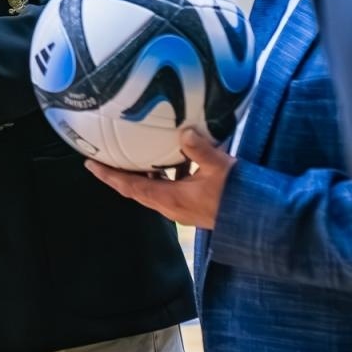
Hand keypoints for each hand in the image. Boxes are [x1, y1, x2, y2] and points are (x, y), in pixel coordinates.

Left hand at [83, 129, 233, 230]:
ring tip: (135, 154)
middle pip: (136, 190)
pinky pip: (169, 190)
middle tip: (105, 156)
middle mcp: (171, 207)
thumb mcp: (220, 167)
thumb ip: (200, 148)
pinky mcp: (192, 208)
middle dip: (119, 174)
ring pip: (152, 190)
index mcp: (171, 199)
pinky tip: (174, 160)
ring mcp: (182, 210)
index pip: (131, 187)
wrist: (261, 220)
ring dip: (143, 174)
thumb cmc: (240, 196)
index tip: (90, 164)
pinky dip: (164, 176)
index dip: (109, 176)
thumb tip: (184, 130)